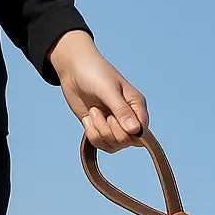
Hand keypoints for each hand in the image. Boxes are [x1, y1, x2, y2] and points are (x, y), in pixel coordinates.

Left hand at [49, 30, 148, 152]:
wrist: (72, 69)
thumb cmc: (94, 72)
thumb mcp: (108, 90)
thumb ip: (121, 110)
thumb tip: (135, 131)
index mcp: (137, 107)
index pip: (141, 133)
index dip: (126, 132)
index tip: (112, 117)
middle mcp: (129, 120)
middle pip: (126, 142)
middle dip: (108, 130)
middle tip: (99, 111)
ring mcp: (115, 126)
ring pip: (113, 146)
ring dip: (98, 130)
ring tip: (93, 111)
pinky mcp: (101, 130)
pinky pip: (100, 144)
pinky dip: (91, 133)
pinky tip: (88, 118)